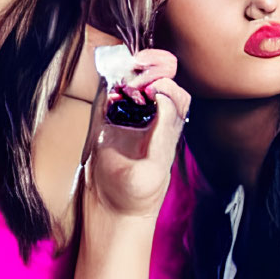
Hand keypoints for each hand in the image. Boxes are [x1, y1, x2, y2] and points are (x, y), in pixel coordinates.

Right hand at [85, 48, 189, 219]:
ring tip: (126, 70)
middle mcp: (150, 122)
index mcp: (167, 131)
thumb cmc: (137, 196)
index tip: (151, 84)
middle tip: (138, 67)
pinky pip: (110, 95)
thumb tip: (162, 97)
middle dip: (153, 68)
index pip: (175, 95)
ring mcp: (127, 120)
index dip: (165, 82)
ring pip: (137, 85)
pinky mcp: (104, 123)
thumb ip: (160, 136)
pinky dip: (111, 82)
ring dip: (133, 72)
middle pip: (160, 82)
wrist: (110, 211)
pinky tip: (111, 78)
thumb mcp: (152, 169)